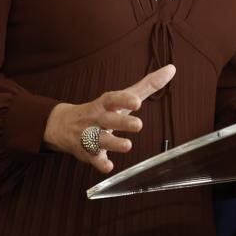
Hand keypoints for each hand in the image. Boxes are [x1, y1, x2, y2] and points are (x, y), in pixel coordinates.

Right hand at [43, 65, 175, 174]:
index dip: (124, 99)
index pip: (112, 99)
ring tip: (127, 145)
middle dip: (122, 122)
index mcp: (105, 104)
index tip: (137, 102)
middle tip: (138, 124)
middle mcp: (97, 119)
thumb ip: (146, 86)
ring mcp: (90, 136)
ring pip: (101, 140)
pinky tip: (108, 166)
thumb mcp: (120, 98)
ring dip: (113, 143)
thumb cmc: (100, 110)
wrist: (63, 125)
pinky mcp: (88, 153)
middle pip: (108, 119)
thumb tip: (171, 69)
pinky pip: (93, 159)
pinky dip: (100, 163)